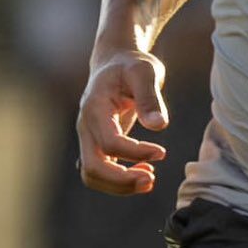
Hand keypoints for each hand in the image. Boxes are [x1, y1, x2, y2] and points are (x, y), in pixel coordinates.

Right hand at [76, 51, 168, 194]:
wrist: (116, 62)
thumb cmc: (132, 64)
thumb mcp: (145, 72)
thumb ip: (150, 98)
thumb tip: (159, 126)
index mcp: (95, 108)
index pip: (109, 143)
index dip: (136, 153)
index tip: (161, 152)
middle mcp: (85, 126)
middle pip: (92, 167)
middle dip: (121, 181)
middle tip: (152, 180)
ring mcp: (88, 137)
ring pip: (92, 175)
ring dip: (120, 185)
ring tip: (150, 180)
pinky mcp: (96, 143)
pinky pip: (100, 171)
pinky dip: (119, 180)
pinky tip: (145, 173)